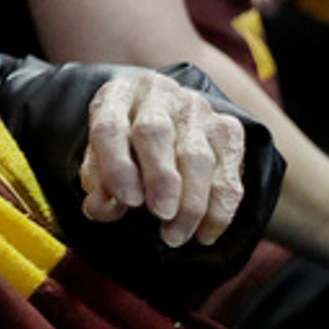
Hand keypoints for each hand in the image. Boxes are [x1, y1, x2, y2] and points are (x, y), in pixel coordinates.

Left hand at [79, 70, 245, 247]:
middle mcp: (155, 94)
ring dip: (190, 202)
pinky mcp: (227, 127)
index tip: (127, 201)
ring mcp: (195, 108)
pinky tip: (206, 233)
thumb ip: (99, 184)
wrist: (165, 125)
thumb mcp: (101, 162)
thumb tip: (102, 210)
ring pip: (197, 156)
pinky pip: (228, 171)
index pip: (110, 127)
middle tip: (161, 214)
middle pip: (155, 132)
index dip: (117, 166)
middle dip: (160, 178)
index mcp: (115, 97)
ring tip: (175, 235)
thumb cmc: (125, 149)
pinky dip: (219, 208)